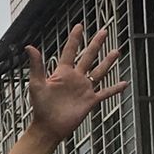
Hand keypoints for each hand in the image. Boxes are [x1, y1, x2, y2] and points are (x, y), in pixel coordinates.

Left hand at [27, 24, 126, 146]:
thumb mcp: (37, 84)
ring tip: (116, 51)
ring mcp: (84, 89)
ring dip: (108, 62)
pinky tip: (124, 83)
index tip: (79, 26)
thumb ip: (36, 65)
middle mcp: (75, 79)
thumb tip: (29, 47)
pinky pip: (105, 93)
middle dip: (96, 44)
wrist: (48, 127)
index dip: (75, 39)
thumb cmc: (40, 108)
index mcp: (62, 73)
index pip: (70, 51)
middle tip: (103, 31)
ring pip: (99, 72)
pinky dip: (115, 89)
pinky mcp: (90, 101)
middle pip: (88, 57)